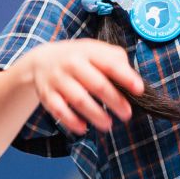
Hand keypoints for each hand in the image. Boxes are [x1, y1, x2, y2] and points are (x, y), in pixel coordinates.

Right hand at [23, 38, 143, 134]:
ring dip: (96, 114)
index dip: (126, 77)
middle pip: (97, 84)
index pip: (110, 64)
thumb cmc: (77, 58)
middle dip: (115, 101)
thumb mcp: (95, 50)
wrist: (40, 60)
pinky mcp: (47, 95)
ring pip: (79, 99)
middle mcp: (71, 64)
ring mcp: (58, 79)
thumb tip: (132, 77)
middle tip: (127, 114)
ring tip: (108, 125)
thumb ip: (115, 59)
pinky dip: (71, 121)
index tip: (139, 90)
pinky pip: (59, 110)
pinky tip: (83, 128)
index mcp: (87, 52)